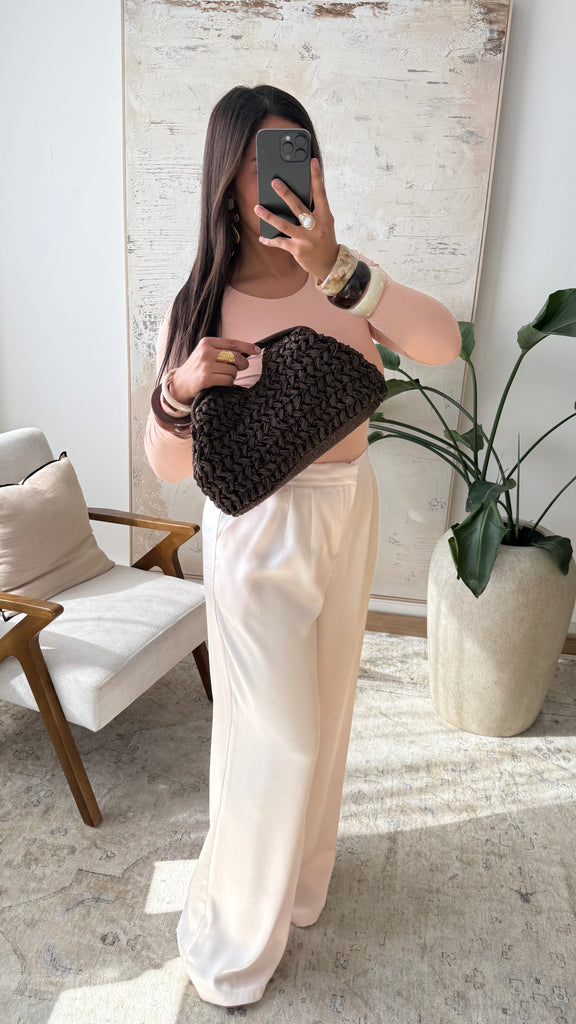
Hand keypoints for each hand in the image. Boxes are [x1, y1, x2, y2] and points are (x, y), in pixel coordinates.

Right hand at [170, 337, 259, 402]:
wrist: (179, 384)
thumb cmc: (197, 369)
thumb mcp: (206, 354)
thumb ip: (222, 351)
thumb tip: (246, 352)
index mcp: (207, 342)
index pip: (233, 343)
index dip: (247, 347)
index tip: (257, 350)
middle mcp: (206, 351)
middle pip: (236, 357)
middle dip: (242, 364)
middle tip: (241, 368)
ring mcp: (205, 365)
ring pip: (233, 370)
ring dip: (232, 376)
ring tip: (223, 377)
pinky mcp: (205, 378)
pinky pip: (228, 380)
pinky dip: (228, 384)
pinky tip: (220, 384)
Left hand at [254, 158, 337, 281]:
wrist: (329, 264)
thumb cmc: (325, 239)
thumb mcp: (325, 223)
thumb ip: (315, 210)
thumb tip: (297, 195)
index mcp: (325, 216)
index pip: (320, 193)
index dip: (316, 177)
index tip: (312, 161)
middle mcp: (316, 226)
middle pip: (298, 207)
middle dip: (285, 194)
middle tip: (274, 182)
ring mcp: (306, 239)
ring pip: (284, 225)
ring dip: (269, 216)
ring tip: (257, 208)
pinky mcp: (297, 250)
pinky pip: (280, 242)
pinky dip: (270, 240)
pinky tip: (262, 237)